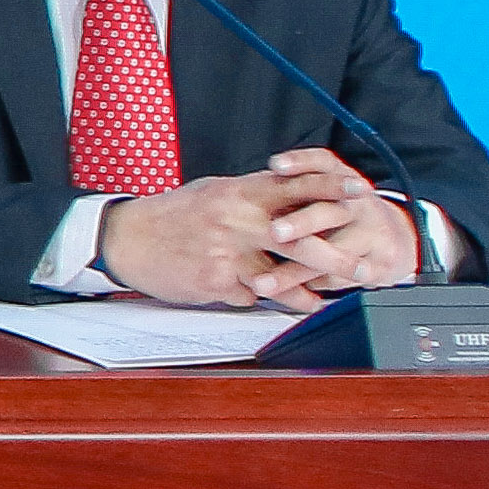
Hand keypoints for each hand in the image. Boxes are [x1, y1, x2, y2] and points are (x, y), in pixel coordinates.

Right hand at [99, 160, 374, 309]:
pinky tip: (268, 303)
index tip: (361, 192)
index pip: (294, 185)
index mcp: (238, 192)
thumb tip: (288, 189)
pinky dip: (257, 298)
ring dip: (304, 292)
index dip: (330, 188)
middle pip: (298, 238)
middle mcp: (236, 220)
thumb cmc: (171, 215)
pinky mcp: (215, 280)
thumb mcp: (213, 192)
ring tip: (322, 299)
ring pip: (279, 277)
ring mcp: (226, 252)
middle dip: (334, 256)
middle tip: (361, 267)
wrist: (127, 238)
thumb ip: (253, 194)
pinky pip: (249, 295)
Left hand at [247, 148, 428, 292]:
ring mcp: (373, 233)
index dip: (300, 163)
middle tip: (274, 233)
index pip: (322, 163)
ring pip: (332, 254)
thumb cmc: (342, 215)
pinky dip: (313, 288)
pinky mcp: (381, 263)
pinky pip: (343, 279)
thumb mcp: (324, 194)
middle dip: (301, 223)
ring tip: (263, 284)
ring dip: (293, 272)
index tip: (275, 167)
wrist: (396, 236)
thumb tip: (233, 195)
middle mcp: (358, 203)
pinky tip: (290, 297)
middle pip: (329, 210)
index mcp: (342, 180)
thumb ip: (290, 193)